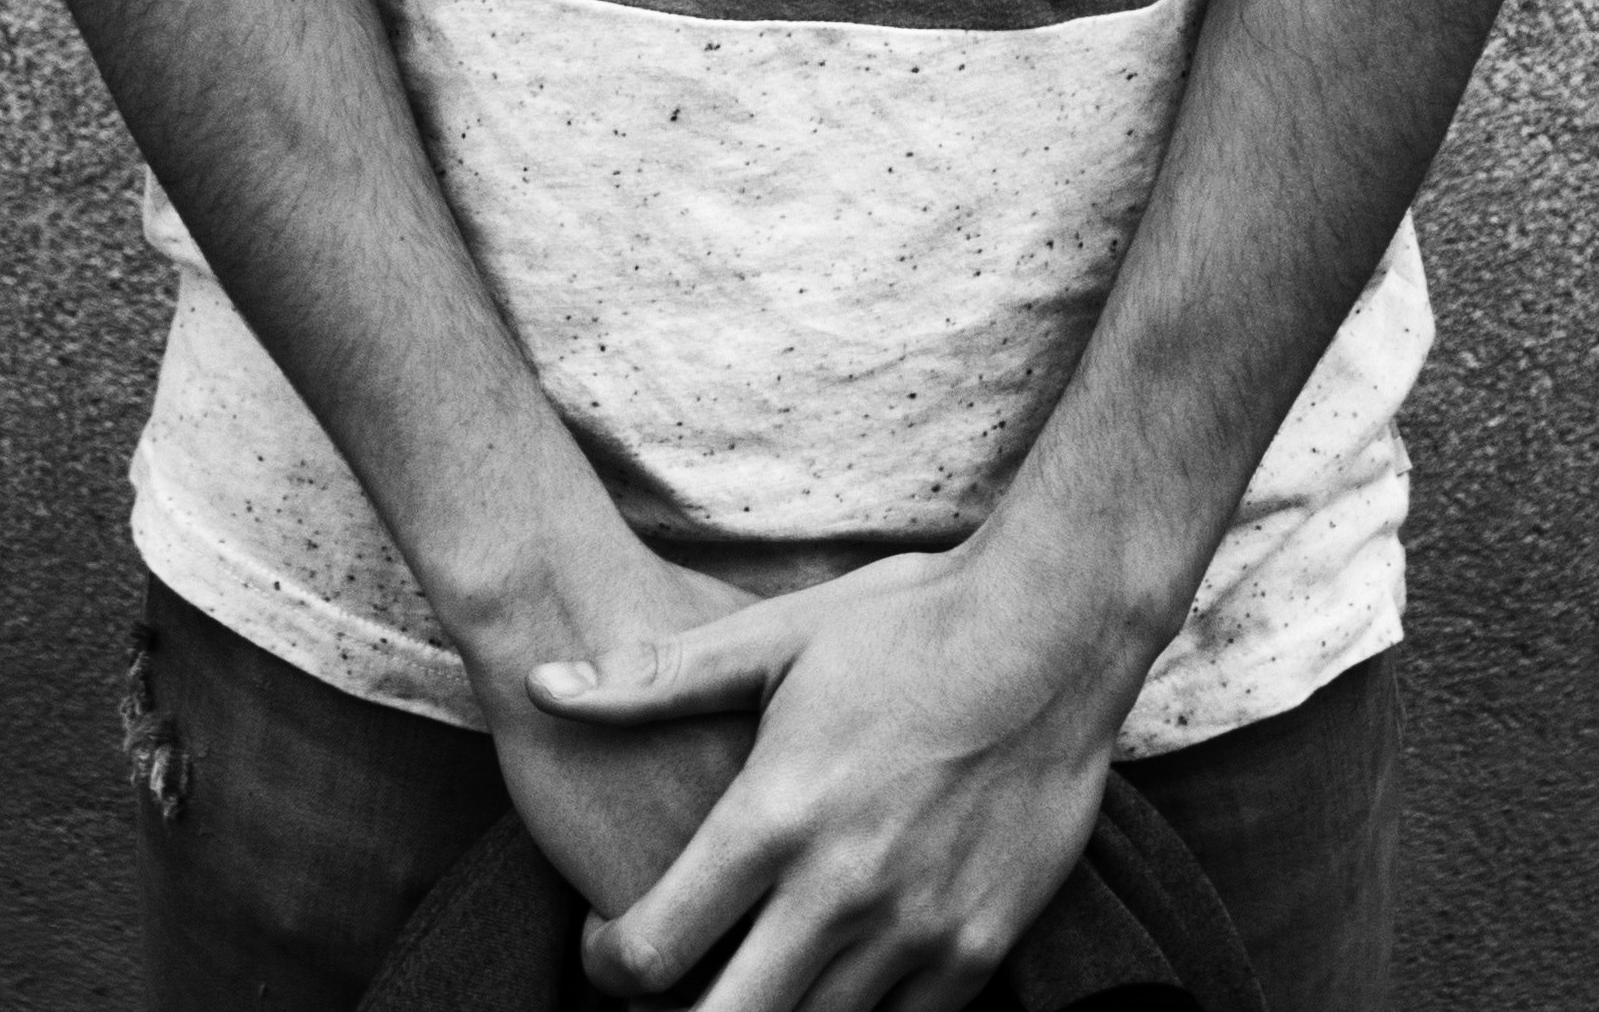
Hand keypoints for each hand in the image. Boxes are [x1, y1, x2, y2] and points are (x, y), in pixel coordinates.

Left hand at [529, 536, 1138, 1011]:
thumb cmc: (906, 623)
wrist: (1055, 630)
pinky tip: (832, 973)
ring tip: (749, 972)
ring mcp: (915, 930)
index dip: (606, 967)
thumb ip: (653, 678)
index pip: (652, 951)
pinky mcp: (978, 949)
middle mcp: (840, 890)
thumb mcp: (774, 636)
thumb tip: (543, 682)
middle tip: (668, 986)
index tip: (608, 946)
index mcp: (775, 816)